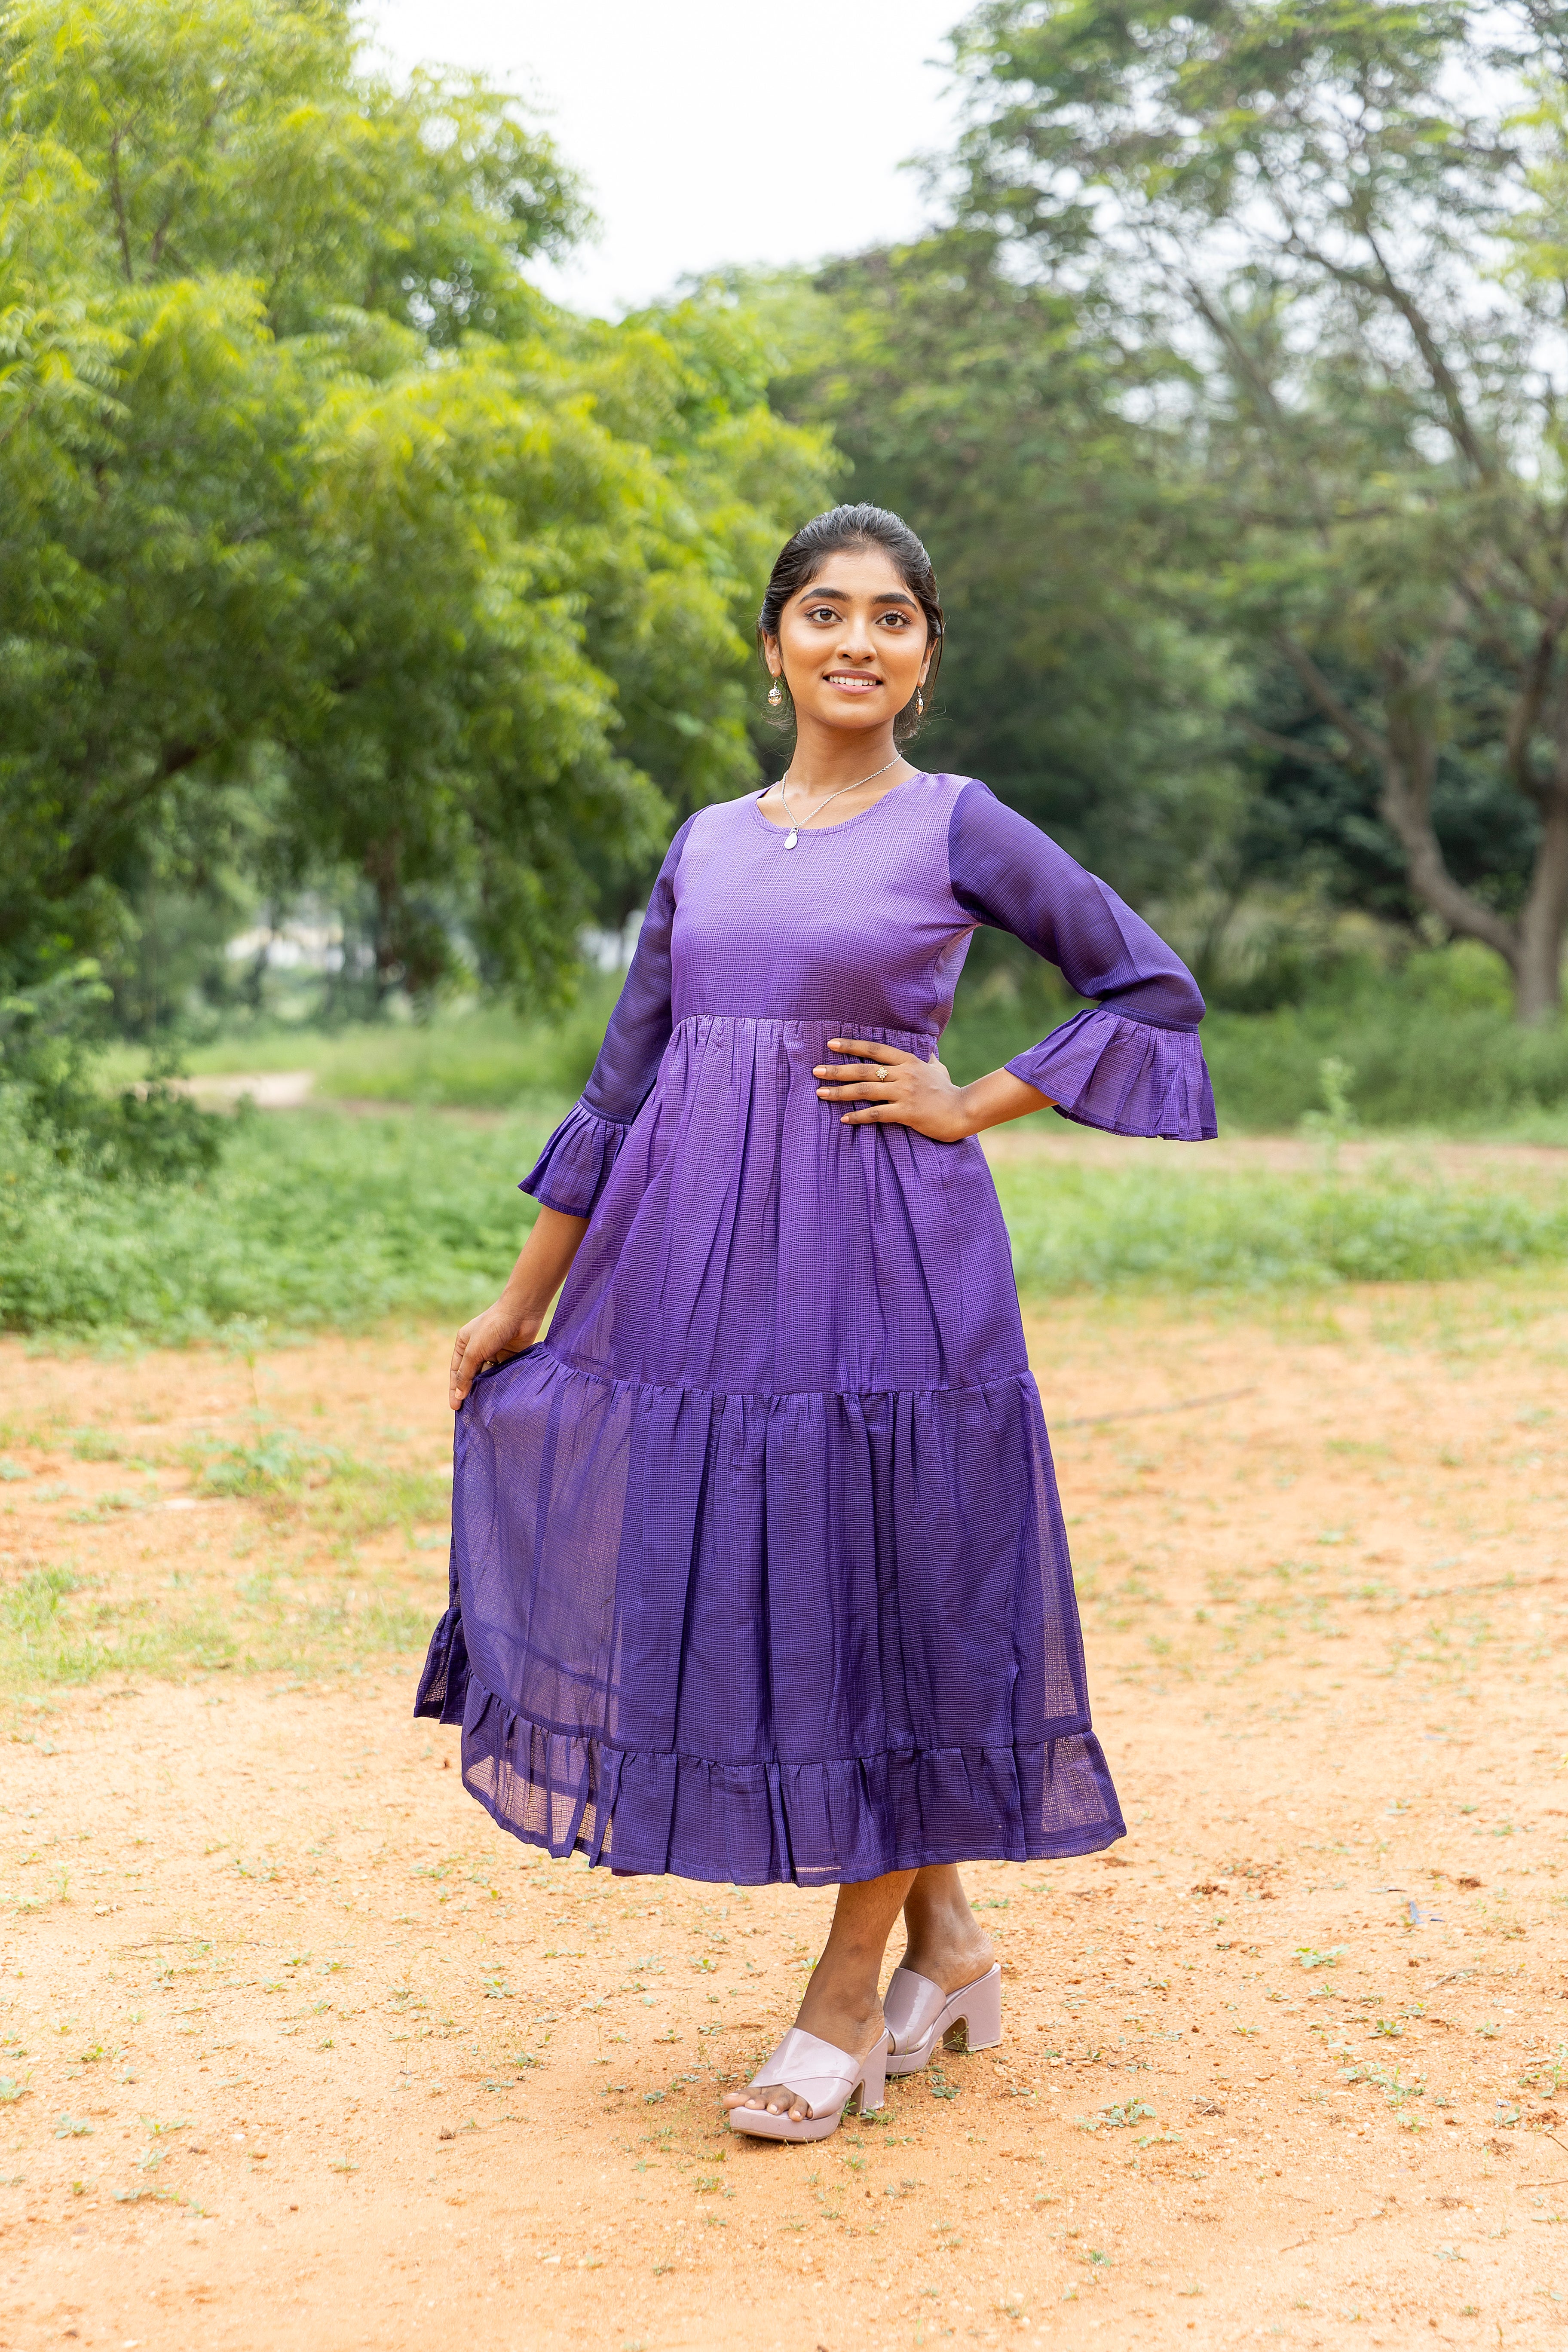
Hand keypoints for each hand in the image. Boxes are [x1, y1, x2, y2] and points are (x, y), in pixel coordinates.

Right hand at [449, 1298, 539, 1409]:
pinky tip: (499, 1397)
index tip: (455, 1408)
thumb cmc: (493, 1327)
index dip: (455, 1390)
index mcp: (464, 1344)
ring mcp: (494, 1352)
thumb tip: (459, 1395)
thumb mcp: (474, 1351)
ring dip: (486, 1389)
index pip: (456, 1371)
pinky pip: (502, 1373)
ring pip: (487, 1376)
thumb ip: (466, 1373)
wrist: (521, 1312)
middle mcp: (477, 1348)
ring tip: (484, 1408)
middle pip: (471, 1375)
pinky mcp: (510, 1356)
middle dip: (470, 1392)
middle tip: (469, 1413)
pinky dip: (500, 1383)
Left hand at [813, 1038, 976, 1141]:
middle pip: (864, 1069)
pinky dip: (858, 1116)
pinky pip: (877, 1114)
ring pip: (866, 1090)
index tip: (831, 1044)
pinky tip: (844, 1119)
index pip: (875, 1050)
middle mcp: (904, 1074)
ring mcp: (905, 1092)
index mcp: (908, 1061)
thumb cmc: (949, 1091)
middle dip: (837, 1069)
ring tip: (821, 1093)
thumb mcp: (937, 1069)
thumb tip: (928, 1056)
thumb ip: (928, 1062)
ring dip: (840, 1092)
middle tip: (816, 1071)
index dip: (852, 1046)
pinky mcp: (907, 1112)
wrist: (963, 1110)